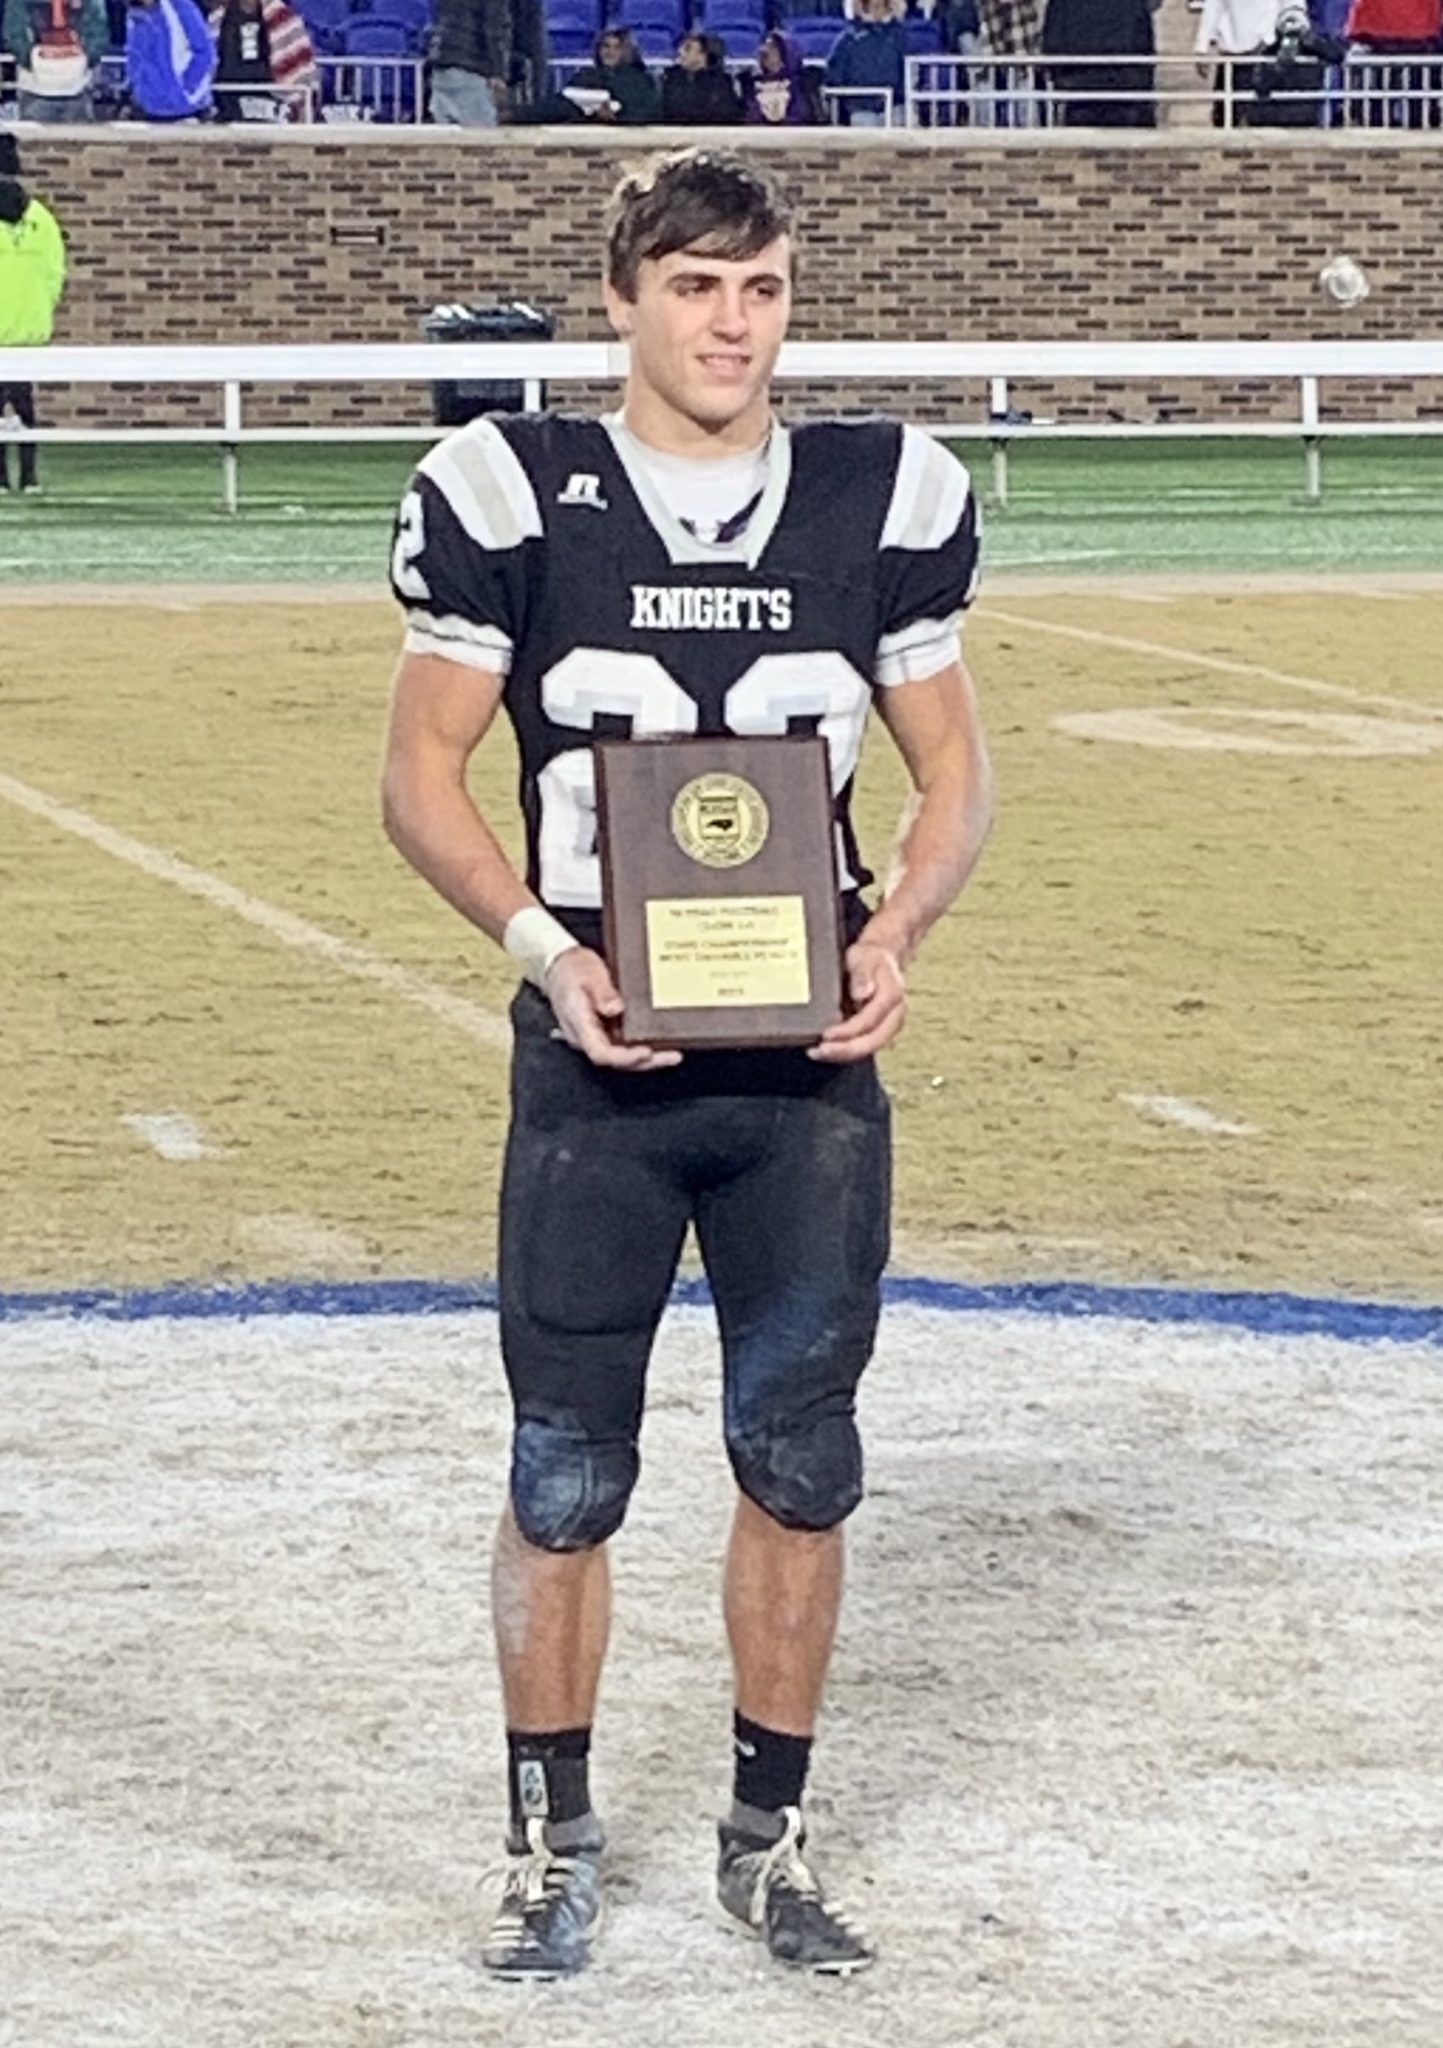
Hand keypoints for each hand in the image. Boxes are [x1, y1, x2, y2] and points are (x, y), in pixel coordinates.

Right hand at [545, 947, 681, 1070]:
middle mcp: (586, 1037)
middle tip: (672, 1056)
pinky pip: (623, 1045)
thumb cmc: (571, 969)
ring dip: (647, 1059)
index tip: (646, 1051)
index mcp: (579, 1025)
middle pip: (616, 1060)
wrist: (559, 965)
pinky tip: (661, 1043)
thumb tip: (616, 1008)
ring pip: (621, 1056)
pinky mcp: (603, 1031)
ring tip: (673, 1054)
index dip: (625, 1057)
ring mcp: (595, 1036)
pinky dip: (642, 1047)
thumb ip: (602, 992)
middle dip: (645, 1062)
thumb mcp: (588, 974)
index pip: (600, 1052)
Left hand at [809, 939, 905, 1063]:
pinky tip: (822, 1050)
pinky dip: (843, 1051)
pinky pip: (861, 1046)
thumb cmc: (871, 958)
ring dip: (842, 1054)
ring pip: (867, 1048)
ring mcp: (887, 1027)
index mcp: (892, 996)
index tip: (827, 1034)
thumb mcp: (865, 957)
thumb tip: (861, 994)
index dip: (849, 1030)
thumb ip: (863, 974)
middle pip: (872, 1041)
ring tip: (816, 1052)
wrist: (881, 959)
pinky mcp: (877, 1032)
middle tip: (819, 1051)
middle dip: (845, 1050)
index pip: (870, 1020)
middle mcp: (894, 1016)